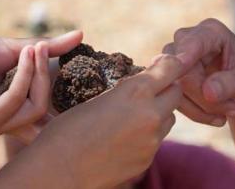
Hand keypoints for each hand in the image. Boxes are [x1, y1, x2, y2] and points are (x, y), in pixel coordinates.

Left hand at [0, 30, 82, 135]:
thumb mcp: (18, 50)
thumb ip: (48, 49)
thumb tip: (81, 34)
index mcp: (18, 109)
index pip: (51, 119)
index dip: (68, 102)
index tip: (77, 69)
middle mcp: (10, 121)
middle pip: (47, 111)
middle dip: (48, 76)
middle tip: (43, 48)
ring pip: (35, 107)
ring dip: (37, 73)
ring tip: (32, 50)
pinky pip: (17, 101)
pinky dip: (24, 76)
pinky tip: (22, 56)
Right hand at [30, 54, 184, 188]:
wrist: (57, 170)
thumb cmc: (67, 128)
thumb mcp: (98, 96)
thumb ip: (127, 89)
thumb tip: (144, 82)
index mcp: (136, 92)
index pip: (171, 67)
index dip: (167, 63)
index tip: (158, 64)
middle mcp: (150, 115)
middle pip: (176, 93)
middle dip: (166, 88)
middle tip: (148, 88)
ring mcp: (151, 141)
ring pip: (169, 118)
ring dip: (158, 112)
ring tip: (133, 114)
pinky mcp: (146, 160)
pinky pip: (156, 140)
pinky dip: (147, 135)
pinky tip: (123, 137)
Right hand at [162, 18, 234, 125]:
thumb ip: (231, 82)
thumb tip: (209, 93)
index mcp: (210, 31)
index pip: (192, 44)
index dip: (185, 58)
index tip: (182, 72)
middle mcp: (186, 40)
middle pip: (181, 70)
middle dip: (204, 97)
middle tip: (233, 110)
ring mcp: (174, 58)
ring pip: (174, 87)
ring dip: (201, 108)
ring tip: (227, 113)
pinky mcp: (169, 77)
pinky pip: (172, 98)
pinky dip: (195, 112)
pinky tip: (216, 116)